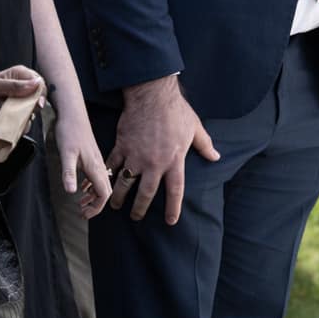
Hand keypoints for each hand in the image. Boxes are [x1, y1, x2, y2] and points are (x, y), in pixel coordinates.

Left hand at [53, 99, 112, 218]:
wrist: (73, 113)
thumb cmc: (70, 131)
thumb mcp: (66, 153)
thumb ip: (69, 173)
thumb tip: (71, 192)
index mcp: (95, 166)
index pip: (103, 193)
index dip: (96, 207)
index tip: (84, 214)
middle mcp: (99, 165)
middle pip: (104, 191)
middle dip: (95, 205)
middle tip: (82, 212)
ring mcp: (96, 161)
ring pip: (100, 184)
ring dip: (92, 196)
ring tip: (81, 204)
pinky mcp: (91, 156)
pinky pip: (95, 176)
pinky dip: (90, 186)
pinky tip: (81, 187)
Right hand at [106, 75, 219, 224]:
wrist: (152, 96)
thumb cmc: (176, 111)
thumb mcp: (195, 128)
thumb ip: (205, 145)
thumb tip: (216, 157)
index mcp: (175, 160)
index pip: (175, 190)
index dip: (173, 208)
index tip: (170, 221)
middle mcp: (154, 162)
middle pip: (146, 193)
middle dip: (140, 208)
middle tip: (135, 217)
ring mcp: (135, 156)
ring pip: (124, 184)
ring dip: (119, 197)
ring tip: (115, 205)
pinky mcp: (121, 147)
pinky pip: (112, 166)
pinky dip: (106, 176)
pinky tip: (102, 183)